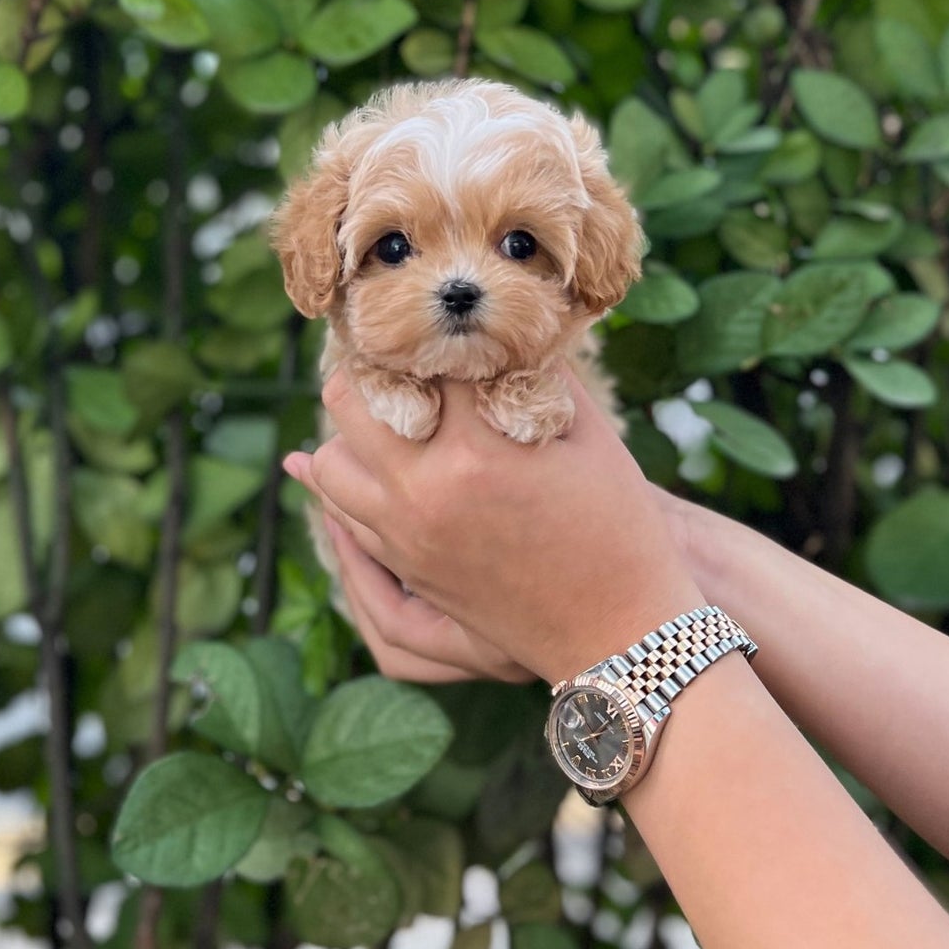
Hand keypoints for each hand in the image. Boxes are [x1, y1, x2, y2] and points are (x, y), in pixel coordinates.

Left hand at [283, 368, 702, 684]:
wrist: (618, 630)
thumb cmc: (617, 526)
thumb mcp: (588, 436)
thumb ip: (541, 376)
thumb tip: (507, 331)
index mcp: (475, 449)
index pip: (421, 362)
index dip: (428, 333)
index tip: (431, 318)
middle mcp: (426, 491)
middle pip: (347, 404)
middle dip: (368, 371)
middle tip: (389, 354)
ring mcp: (407, 535)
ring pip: (329, 465)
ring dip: (347, 431)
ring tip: (377, 409)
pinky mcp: (408, 567)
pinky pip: (346, 515)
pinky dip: (348, 482)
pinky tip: (364, 460)